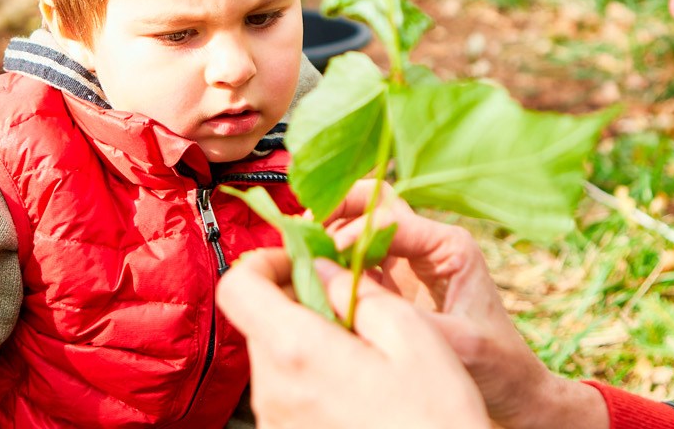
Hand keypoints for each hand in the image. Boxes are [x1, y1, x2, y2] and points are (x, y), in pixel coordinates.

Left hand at [217, 248, 491, 428]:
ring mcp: (276, 422)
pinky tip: (356, 389)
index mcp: (298, 350)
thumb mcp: (414, 336)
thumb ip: (360, 291)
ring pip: (275, 360)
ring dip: (308, 344)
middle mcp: (274, 390)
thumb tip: (324, 268)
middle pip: (260, 323)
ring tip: (361, 355)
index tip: (298, 261)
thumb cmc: (436, 419)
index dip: (262, 263)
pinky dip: (312, 379)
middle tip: (349, 308)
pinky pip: (287, 395)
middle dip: (297, 304)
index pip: (237, 288)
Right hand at [325, 182, 608, 428]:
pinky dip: (333, 260)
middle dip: (336, 208)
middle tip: (303, 228)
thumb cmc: (498, 363)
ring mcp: (410, 260)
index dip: (352, 234)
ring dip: (331, 230)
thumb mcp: (458, 343)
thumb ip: (409, 321)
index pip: (389, 220)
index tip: (325, 256)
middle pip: (374, 201)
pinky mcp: (396, 282)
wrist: (512, 386)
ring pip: (361, 222)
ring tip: (303, 250)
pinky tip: (316, 275)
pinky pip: (357, 258)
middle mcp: (429, 244)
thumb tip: (355, 303)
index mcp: (449, 246)